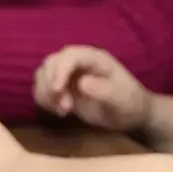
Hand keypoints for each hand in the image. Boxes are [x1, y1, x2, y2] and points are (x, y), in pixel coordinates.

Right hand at [34, 45, 152, 130]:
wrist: (130, 116)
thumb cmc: (130, 104)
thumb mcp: (123, 100)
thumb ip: (105, 91)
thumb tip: (82, 83)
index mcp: (95, 58)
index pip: (71, 55)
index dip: (60, 70)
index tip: (57, 90)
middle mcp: (79, 62)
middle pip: (52, 62)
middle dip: (51, 84)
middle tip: (66, 108)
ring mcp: (69, 74)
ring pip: (43, 74)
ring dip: (46, 93)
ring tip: (64, 111)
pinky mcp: (63, 88)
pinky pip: (42, 88)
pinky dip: (44, 100)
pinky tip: (60, 112)